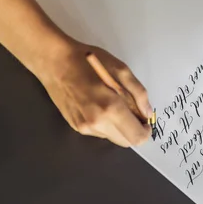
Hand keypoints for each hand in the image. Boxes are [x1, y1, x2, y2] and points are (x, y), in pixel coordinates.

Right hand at [36, 40, 152, 146]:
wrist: (55, 62)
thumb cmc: (89, 61)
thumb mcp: (121, 70)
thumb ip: (139, 94)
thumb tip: (147, 113)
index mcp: (111, 108)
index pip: (136, 137)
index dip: (145, 131)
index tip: (145, 120)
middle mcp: (97, 123)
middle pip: (126, 142)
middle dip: (133, 130)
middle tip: (132, 110)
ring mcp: (85, 128)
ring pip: (112, 138)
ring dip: (119, 127)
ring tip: (113, 103)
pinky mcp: (76, 127)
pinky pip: (100, 132)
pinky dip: (106, 123)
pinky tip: (99, 105)